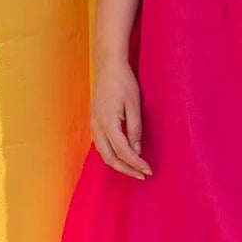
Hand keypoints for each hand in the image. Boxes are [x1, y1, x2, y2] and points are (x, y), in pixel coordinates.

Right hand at [91, 58, 151, 179]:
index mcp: (108, 124)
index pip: (123, 152)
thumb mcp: (134, 105)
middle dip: (126, 169)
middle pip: (110, 158)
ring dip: (118, 164)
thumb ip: (135, 129)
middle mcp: (97, 127)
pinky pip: (100, 144)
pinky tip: (121, 155)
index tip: (148, 171)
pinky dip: (111, 154)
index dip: (136, 164)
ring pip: (103, 153)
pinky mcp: (94, 121)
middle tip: (142, 175)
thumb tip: (137, 150)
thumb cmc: (123, 82)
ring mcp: (93, 124)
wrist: (108, 66)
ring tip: (133, 168)